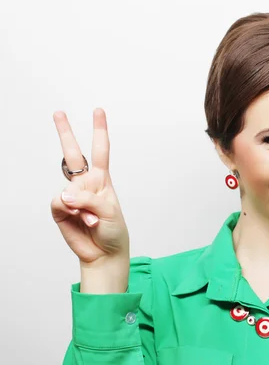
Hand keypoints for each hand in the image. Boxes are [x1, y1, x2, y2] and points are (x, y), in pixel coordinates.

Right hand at [50, 108, 129, 265]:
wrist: (104, 253)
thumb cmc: (113, 231)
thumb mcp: (110, 212)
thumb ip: (89, 199)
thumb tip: (64, 195)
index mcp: (102, 181)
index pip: (100, 151)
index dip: (99, 131)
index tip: (98, 111)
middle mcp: (85, 185)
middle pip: (72, 155)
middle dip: (65, 133)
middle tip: (58, 112)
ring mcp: (71, 197)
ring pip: (67, 187)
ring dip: (81, 205)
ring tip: (92, 220)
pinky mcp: (60, 211)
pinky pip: (59, 203)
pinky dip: (69, 211)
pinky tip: (79, 219)